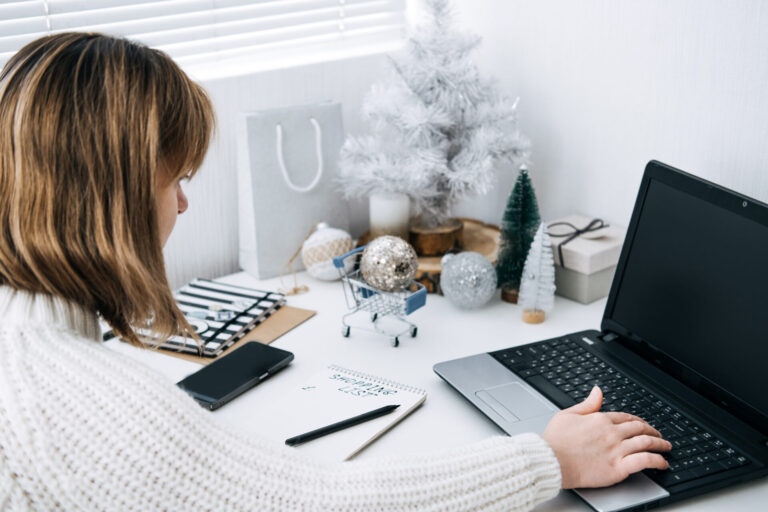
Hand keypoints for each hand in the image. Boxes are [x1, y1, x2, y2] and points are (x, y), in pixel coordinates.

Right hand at [541, 386, 670, 488]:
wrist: (550, 460)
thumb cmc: (555, 440)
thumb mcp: (567, 414)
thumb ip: (587, 403)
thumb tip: (597, 390)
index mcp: (600, 419)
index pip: (626, 417)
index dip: (638, 421)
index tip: (643, 425)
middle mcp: (612, 433)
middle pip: (640, 428)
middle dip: (653, 431)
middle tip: (659, 436)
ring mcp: (617, 450)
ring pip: (646, 443)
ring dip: (660, 445)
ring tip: (666, 447)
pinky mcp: (618, 467)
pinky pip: (645, 461)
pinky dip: (657, 461)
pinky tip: (662, 463)